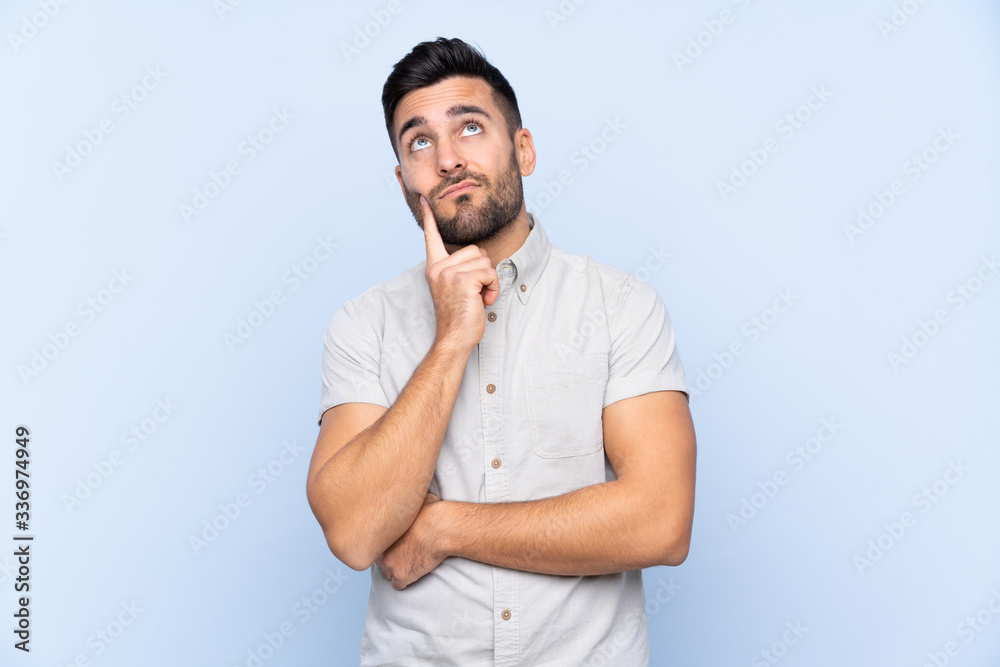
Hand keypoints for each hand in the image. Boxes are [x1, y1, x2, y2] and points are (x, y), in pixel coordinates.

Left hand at [377, 491, 445, 589]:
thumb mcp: (417, 499)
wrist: (442, 529)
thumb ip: (409, 502)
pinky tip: (412, 576)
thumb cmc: (433, 512)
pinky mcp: (402, 576)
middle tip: (400, 555)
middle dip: (389, 557)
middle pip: (379, 558)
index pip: (376, 541)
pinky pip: (398, 585)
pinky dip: (405, 582)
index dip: (386, 543)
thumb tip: (413, 493)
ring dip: (395, 571)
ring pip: (386, 574)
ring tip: (406, 567)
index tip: (394, 543)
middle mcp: (383, 548)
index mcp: (384, 531)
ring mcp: (390, 564)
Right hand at [421, 195, 499, 351]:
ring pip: (485, 261)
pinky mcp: (462, 280)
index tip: (424, 200)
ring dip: (489, 281)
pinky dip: (493, 287)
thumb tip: (478, 255)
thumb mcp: (454, 288)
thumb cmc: (458, 317)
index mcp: (434, 267)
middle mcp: (438, 267)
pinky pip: (489, 272)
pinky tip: (483, 300)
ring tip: (478, 298)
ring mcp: (449, 273)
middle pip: (475, 250)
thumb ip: (458, 269)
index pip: (431, 238)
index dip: (428, 219)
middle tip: (475, 293)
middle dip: (483, 271)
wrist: (454, 338)